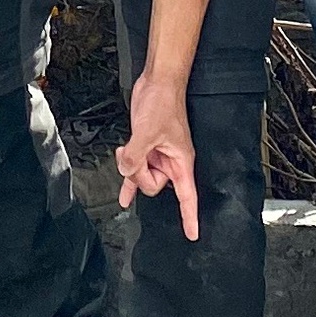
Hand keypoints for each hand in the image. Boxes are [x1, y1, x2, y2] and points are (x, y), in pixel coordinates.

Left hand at [118, 67, 198, 237]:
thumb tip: (126, 170)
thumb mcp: (147, 131)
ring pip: (142, 177)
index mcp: (180, 162)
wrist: (157, 83)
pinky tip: (123, 195)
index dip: (190, 216)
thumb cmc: (164, 103)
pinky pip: (136, 169)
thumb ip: (136, 155)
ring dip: (131, 167)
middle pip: (154, 186)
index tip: (192, 234)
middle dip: (140, 174)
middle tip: (136, 155)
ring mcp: (157, 154)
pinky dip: (129, 178)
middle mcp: (170, 161)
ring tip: (127, 149)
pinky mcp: (145, 147)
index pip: (188, 196)